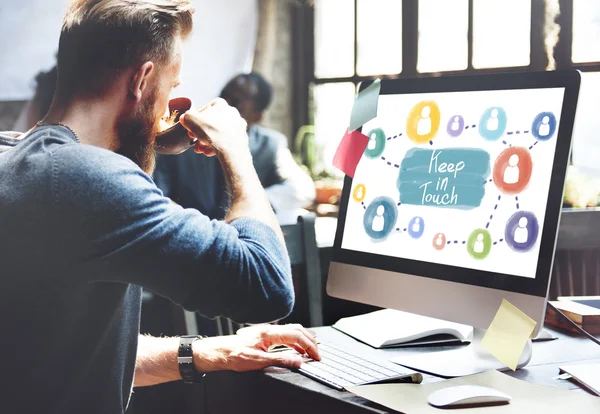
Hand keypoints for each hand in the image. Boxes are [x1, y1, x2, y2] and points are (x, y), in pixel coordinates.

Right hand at [179, 98, 248, 157]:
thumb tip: (185, 118)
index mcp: (220, 104)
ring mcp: (238, 125)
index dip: (194, 120)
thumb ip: (186, 116)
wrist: (231, 148)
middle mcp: (232, 112)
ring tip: (200, 150)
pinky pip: (226, 141)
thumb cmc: (211, 131)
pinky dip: (217, 147)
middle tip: (194, 141)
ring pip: (218, 133)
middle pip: (211, 123)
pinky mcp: (242, 138)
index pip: (204, 110)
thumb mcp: (190, 119)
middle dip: (200, 134)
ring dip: (207, 142)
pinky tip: (209, 153)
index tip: (189, 129)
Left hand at [193, 324, 319, 372]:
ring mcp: (267, 330)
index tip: (316, 356)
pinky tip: (296, 349)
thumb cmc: (234, 355)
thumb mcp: (258, 361)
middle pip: (297, 329)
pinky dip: (295, 340)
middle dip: (310, 341)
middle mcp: (269, 329)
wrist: (220, 352)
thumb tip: (298, 361)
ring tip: (311, 351)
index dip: (309, 346)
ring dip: (304, 339)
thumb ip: (280, 360)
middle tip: (317, 353)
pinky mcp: (265, 335)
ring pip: (292, 330)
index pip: (296, 336)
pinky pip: (285, 334)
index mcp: (269, 333)